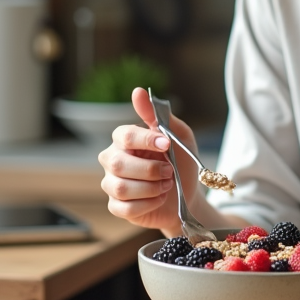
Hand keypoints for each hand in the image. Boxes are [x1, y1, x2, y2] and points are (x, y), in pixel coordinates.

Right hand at [98, 87, 201, 236]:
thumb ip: (159, 116)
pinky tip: (159, 198)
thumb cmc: (181, 162)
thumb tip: (138, 91)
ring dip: (152, 188)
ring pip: (121, 188)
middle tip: (170, 171)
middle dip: (151, 170)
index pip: (124, 135)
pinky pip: (126, 208)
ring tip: (167, 185)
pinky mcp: (116, 206)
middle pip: (119, 164)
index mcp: (125, 139)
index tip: (167, 145)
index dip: (146, 140)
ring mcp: (111, 183)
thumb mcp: (179, 135)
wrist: (188, 195)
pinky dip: (148, 204)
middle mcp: (112, 159)